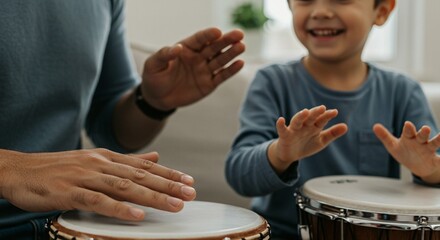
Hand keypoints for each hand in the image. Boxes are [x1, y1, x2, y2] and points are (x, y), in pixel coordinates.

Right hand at [0, 149, 195, 220]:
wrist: (19, 169)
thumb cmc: (58, 168)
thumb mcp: (95, 160)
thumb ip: (126, 161)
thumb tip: (155, 156)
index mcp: (106, 157)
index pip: (143, 165)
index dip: (168, 173)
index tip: (189, 181)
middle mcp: (100, 164)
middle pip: (140, 175)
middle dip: (168, 184)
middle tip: (191, 193)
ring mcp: (85, 177)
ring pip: (124, 187)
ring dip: (152, 196)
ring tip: (174, 204)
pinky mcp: (69, 192)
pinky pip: (98, 201)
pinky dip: (119, 209)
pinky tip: (137, 215)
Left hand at [140, 27, 244, 110]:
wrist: (157, 98)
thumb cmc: (154, 77)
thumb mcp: (153, 65)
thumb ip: (164, 54)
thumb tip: (177, 48)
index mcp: (185, 48)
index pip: (199, 39)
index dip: (208, 35)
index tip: (217, 32)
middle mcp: (198, 57)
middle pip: (214, 47)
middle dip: (226, 40)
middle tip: (239, 34)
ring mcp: (204, 70)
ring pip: (220, 60)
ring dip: (231, 53)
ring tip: (241, 46)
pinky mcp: (209, 84)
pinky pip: (221, 76)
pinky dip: (231, 70)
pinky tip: (240, 63)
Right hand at [269, 105, 347, 172]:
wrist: (290, 154)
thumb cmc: (306, 144)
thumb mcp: (321, 141)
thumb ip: (332, 134)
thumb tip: (346, 126)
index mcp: (314, 126)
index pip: (321, 120)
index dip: (327, 116)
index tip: (334, 112)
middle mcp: (304, 126)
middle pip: (310, 118)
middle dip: (315, 113)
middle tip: (322, 108)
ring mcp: (294, 130)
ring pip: (297, 121)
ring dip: (300, 116)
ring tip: (305, 111)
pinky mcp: (285, 135)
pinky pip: (282, 129)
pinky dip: (280, 125)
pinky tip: (281, 120)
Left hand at [373, 121, 439, 182]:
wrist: (417, 166)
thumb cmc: (404, 152)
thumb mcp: (392, 146)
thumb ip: (385, 136)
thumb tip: (375, 126)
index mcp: (409, 138)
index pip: (408, 132)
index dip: (408, 128)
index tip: (408, 124)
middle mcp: (420, 142)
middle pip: (422, 136)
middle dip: (423, 133)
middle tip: (425, 128)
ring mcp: (428, 151)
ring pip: (434, 144)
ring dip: (438, 140)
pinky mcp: (434, 160)